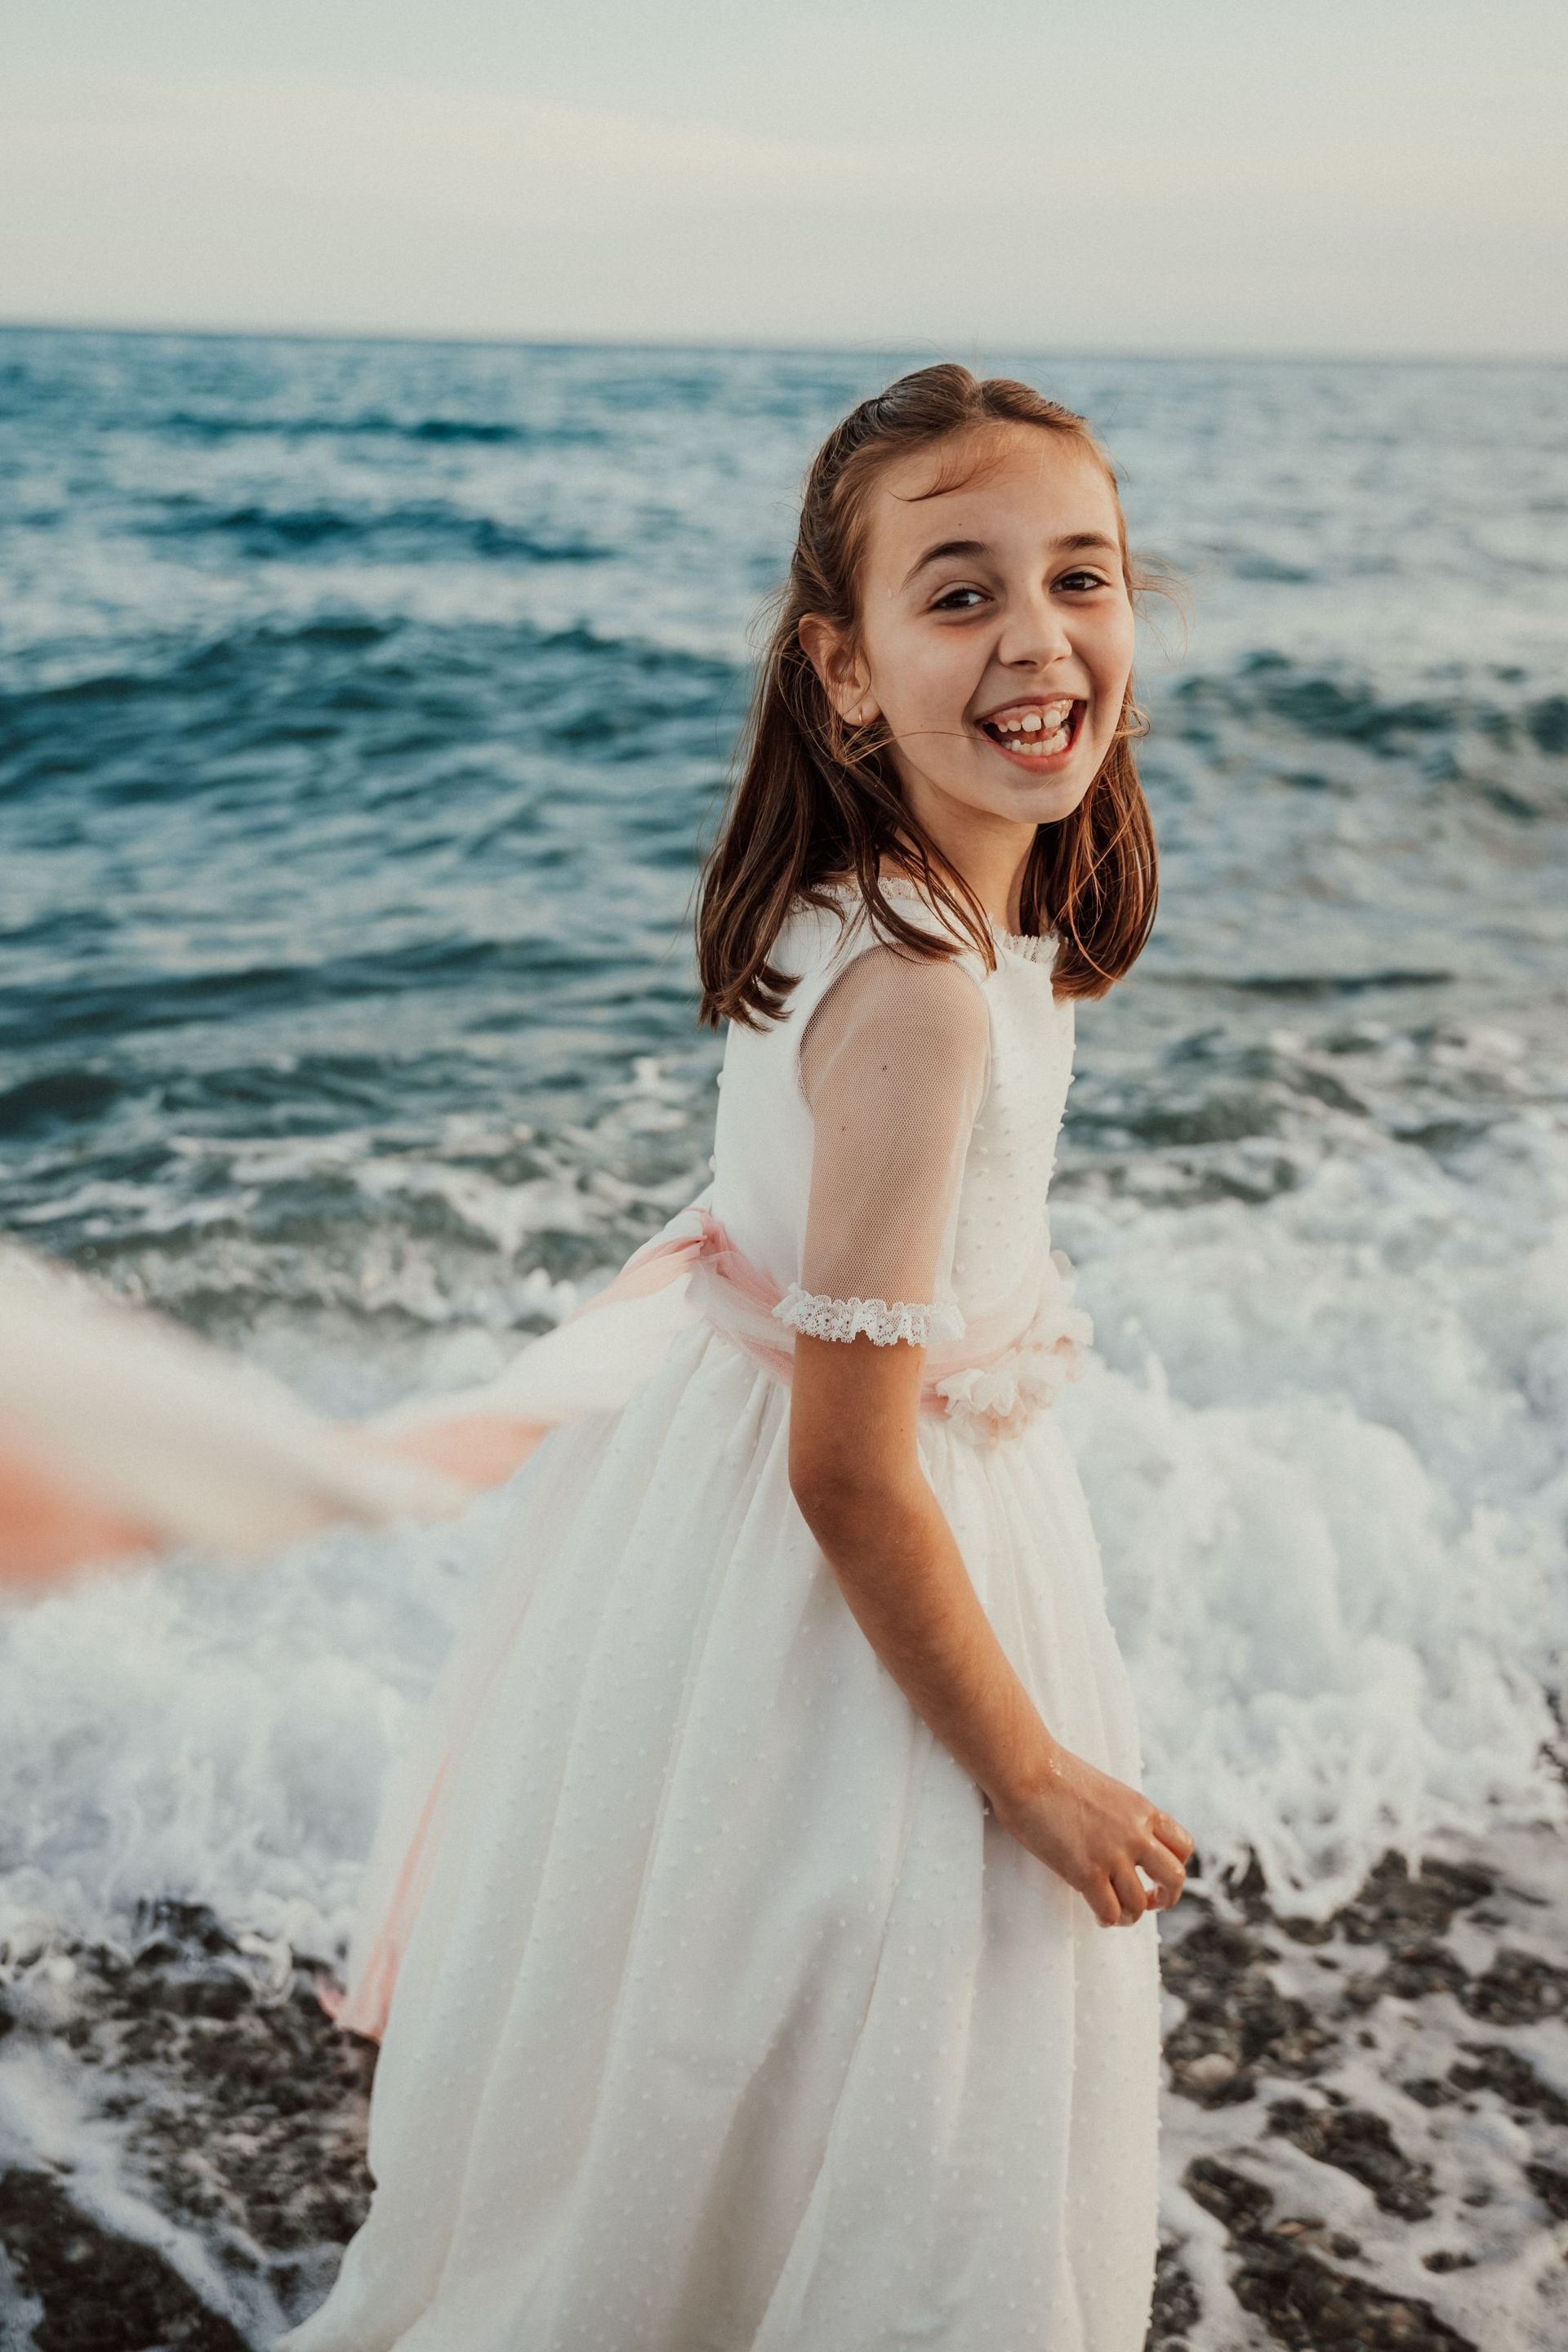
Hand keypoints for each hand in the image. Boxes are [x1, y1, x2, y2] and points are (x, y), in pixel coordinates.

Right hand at [990, 1746, 1193, 1927]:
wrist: (1027, 1770)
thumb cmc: (1053, 1773)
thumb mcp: (1106, 1789)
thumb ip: (1122, 1816)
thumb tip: (1117, 1838)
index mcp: (1142, 1810)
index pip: (1183, 1846)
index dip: (1176, 1866)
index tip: (1157, 1874)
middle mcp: (1135, 1834)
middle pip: (1175, 1878)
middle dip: (1167, 1897)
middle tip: (1151, 1900)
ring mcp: (1112, 1855)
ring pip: (1140, 1903)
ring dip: (1131, 1915)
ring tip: (1117, 1914)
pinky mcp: (1086, 1873)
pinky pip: (1109, 1912)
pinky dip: (1107, 1919)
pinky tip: (1098, 1915)